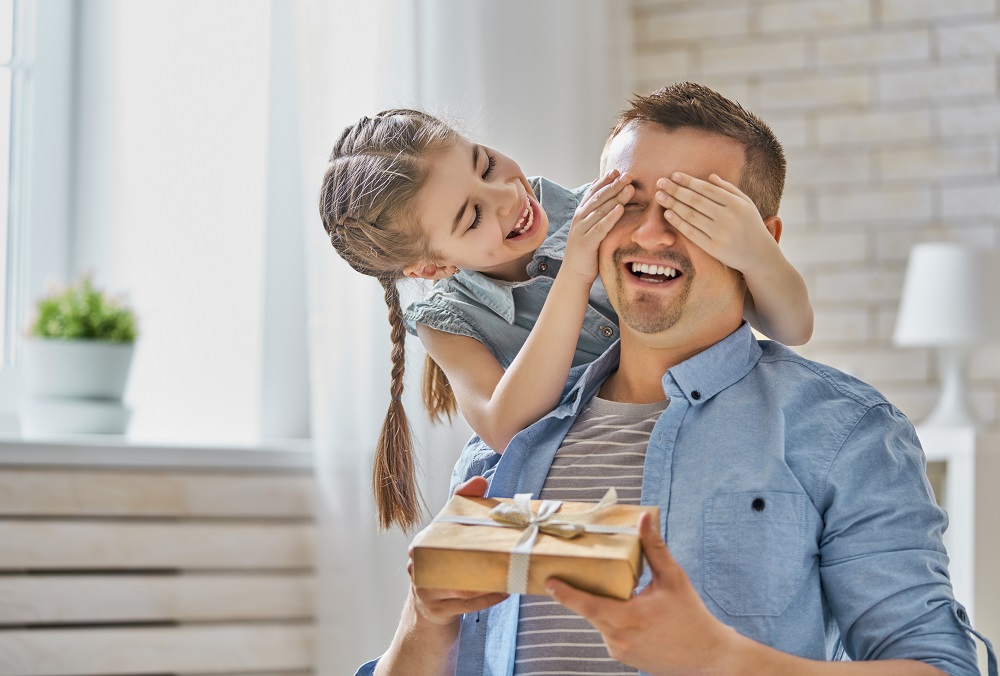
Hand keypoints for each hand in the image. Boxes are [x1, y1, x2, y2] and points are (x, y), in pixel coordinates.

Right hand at [408, 475, 506, 625]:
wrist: (428, 609)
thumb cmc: (443, 565)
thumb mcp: (448, 537)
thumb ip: (462, 505)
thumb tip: (481, 480)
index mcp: (421, 545)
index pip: (441, 528)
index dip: (464, 521)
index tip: (489, 518)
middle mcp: (418, 567)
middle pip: (453, 559)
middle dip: (481, 555)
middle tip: (508, 547)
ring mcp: (426, 592)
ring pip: (462, 586)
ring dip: (489, 580)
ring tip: (511, 571)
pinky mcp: (438, 611)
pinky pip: (467, 605)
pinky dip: (488, 598)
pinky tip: (506, 591)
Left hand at [546, 511, 740, 674]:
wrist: (709, 658)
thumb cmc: (692, 617)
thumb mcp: (673, 579)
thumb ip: (654, 548)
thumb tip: (644, 519)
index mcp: (626, 617)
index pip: (586, 604)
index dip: (565, 593)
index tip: (549, 582)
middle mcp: (618, 637)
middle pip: (591, 610)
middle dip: (584, 592)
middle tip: (576, 573)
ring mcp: (620, 650)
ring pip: (601, 622)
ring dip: (603, 606)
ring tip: (618, 591)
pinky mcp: (625, 657)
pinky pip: (611, 633)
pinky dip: (614, 619)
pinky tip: (629, 610)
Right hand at [562, 169, 633, 281]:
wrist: (574, 274)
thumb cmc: (586, 251)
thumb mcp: (590, 228)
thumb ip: (595, 211)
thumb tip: (600, 191)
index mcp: (581, 213)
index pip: (593, 191)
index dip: (605, 180)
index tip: (618, 170)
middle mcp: (580, 218)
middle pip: (598, 197)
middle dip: (614, 185)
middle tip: (628, 175)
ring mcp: (582, 229)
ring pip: (600, 209)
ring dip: (615, 197)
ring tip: (629, 188)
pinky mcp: (587, 242)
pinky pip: (600, 227)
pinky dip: (610, 217)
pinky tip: (620, 209)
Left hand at [655, 172, 779, 276]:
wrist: (759, 254)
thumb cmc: (750, 225)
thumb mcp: (746, 203)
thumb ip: (729, 189)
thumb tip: (709, 176)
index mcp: (736, 204)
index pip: (707, 189)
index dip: (689, 181)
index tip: (674, 175)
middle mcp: (728, 217)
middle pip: (695, 201)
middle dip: (675, 190)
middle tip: (660, 182)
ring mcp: (720, 233)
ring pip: (691, 215)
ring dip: (673, 204)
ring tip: (660, 196)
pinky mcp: (713, 248)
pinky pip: (691, 233)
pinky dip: (678, 222)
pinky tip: (668, 213)